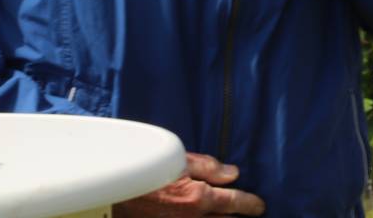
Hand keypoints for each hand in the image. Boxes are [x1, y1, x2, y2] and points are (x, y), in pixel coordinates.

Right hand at [112, 152, 265, 215]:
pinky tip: (205, 216)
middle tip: (251, 215)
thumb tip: (233, 174)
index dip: (251, 205)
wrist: (112, 189)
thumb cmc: (145, 169)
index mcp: (198, 199)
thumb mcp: (178, 160)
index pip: (235, 203)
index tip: (260, 206)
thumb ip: (208, 167)